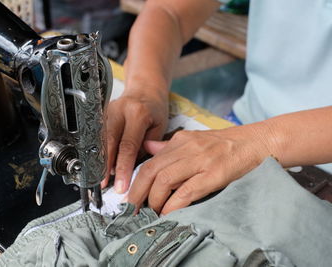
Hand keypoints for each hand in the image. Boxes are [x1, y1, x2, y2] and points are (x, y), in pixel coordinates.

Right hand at [101, 88, 168, 193]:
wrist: (145, 90)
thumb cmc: (155, 109)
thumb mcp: (159, 127)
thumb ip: (147, 147)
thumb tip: (134, 169)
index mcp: (137, 113)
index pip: (128, 146)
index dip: (123, 168)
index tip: (122, 184)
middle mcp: (119, 111)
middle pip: (109, 143)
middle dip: (106, 167)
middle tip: (105, 185)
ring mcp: (107, 112)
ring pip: (101, 141)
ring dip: (101, 161)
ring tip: (102, 179)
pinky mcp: (101, 115)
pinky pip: (99, 137)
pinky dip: (100, 152)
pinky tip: (101, 166)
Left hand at [126, 126, 273, 214]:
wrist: (258, 142)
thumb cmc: (228, 144)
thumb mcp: (195, 139)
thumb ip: (169, 146)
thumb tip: (148, 147)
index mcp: (181, 140)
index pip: (150, 160)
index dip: (137, 180)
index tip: (131, 195)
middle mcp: (187, 148)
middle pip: (152, 170)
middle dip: (138, 191)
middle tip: (133, 207)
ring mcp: (201, 160)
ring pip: (165, 180)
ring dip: (154, 200)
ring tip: (153, 211)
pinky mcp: (215, 174)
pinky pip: (186, 191)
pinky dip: (173, 204)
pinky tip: (169, 213)